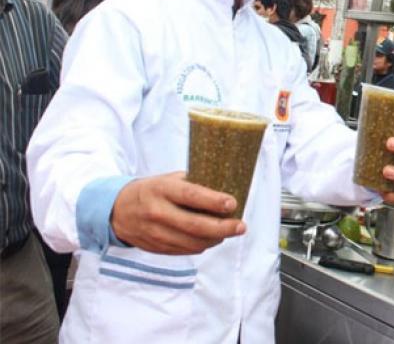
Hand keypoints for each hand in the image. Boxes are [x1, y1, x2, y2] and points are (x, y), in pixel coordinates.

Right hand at [111, 172, 245, 254]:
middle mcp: (158, 212)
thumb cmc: (151, 191)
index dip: (214, 201)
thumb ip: (193, 184)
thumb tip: (224, 190)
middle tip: (241, 226)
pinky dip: (203, 245)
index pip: (191, 196)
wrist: (117, 210)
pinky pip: (186, 250)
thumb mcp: (168, 179)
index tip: (232, 204)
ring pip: (193, 242)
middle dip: (223, 228)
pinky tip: (212, 238)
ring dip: (216, 239)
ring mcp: (156, 233)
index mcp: (162, 190)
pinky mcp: (157, 248)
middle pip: (195, 226)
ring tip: (230, 231)